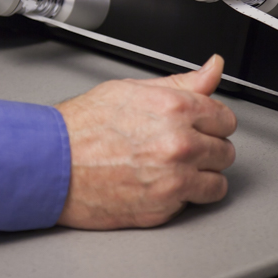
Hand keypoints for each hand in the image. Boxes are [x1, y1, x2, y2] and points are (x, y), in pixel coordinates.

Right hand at [55, 55, 236, 229]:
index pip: (226, 118)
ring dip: (202, 176)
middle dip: (207, 149)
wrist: (51, 164)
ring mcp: (174, 180)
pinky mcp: (164, 209)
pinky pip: (193, 204)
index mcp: (175, 109)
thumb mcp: (130, 89)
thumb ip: (181, 83)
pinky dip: (181, 198)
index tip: (201, 126)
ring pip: (217, 183)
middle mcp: (180, 145)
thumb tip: (213, 68)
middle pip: (225, 151)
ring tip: (174, 169)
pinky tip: (159, 184)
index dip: (212, 122)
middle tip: (180, 147)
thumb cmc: (81, 127)